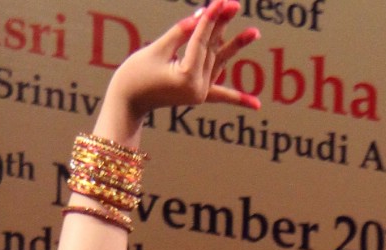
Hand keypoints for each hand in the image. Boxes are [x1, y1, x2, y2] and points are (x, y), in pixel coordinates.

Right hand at [105, 1, 262, 128]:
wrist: (128, 102)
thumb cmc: (135, 74)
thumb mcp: (157, 50)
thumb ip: (180, 33)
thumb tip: (201, 16)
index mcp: (187, 78)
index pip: (201, 41)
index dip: (210, 19)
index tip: (220, 1)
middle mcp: (198, 88)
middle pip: (212, 48)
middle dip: (222, 24)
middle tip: (234, 3)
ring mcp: (200, 93)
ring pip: (218, 61)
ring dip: (236, 45)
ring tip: (255, 32)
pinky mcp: (198, 95)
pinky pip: (221, 95)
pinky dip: (237, 98)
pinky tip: (257, 104)